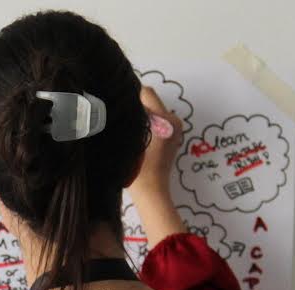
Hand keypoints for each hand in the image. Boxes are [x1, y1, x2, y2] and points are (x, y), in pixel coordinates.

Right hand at [128, 86, 183, 204]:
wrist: (151, 191)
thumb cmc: (138, 168)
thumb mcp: (129, 139)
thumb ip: (129, 117)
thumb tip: (121, 102)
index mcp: (165, 119)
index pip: (146, 93)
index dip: (130, 96)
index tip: (118, 104)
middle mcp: (173, 120)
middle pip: (150, 102)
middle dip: (135, 106)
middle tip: (120, 118)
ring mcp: (175, 129)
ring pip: (153, 111)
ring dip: (141, 116)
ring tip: (128, 130)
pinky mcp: (173, 136)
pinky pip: (157, 121)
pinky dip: (147, 125)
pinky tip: (137, 138)